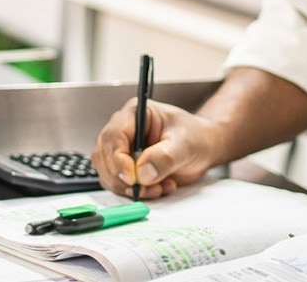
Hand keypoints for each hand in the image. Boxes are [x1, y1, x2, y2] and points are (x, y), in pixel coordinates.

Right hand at [90, 97, 221, 198]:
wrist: (203, 147)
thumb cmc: (195, 136)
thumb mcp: (185, 143)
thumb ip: (165, 157)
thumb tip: (143, 172)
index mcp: (135, 114)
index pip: (114, 136)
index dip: (118, 159)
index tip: (132, 178)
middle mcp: (124, 130)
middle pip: (104, 156)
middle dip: (121, 178)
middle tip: (144, 188)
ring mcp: (123, 150)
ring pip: (108, 173)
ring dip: (130, 188)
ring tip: (157, 187)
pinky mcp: (126, 167)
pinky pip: (119, 184)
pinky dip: (137, 192)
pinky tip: (158, 188)